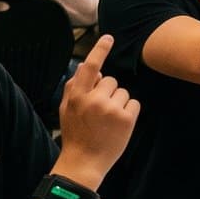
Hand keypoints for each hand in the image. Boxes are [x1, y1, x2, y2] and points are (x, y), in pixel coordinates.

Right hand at [55, 36, 138, 182]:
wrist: (84, 161)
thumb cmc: (75, 133)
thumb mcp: (66, 109)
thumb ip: (74, 86)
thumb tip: (88, 65)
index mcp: (77, 96)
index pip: (89, 67)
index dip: (100, 50)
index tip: (108, 37)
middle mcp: (94, 100)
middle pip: (111, 80)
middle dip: (108, 92)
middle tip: (99, 111)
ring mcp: (111, 109)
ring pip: (123, 91)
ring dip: (118, 102)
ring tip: (107, 120)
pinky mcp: (127, 119)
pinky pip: (134, 103)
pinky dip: (129, 111)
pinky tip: (118, 124)